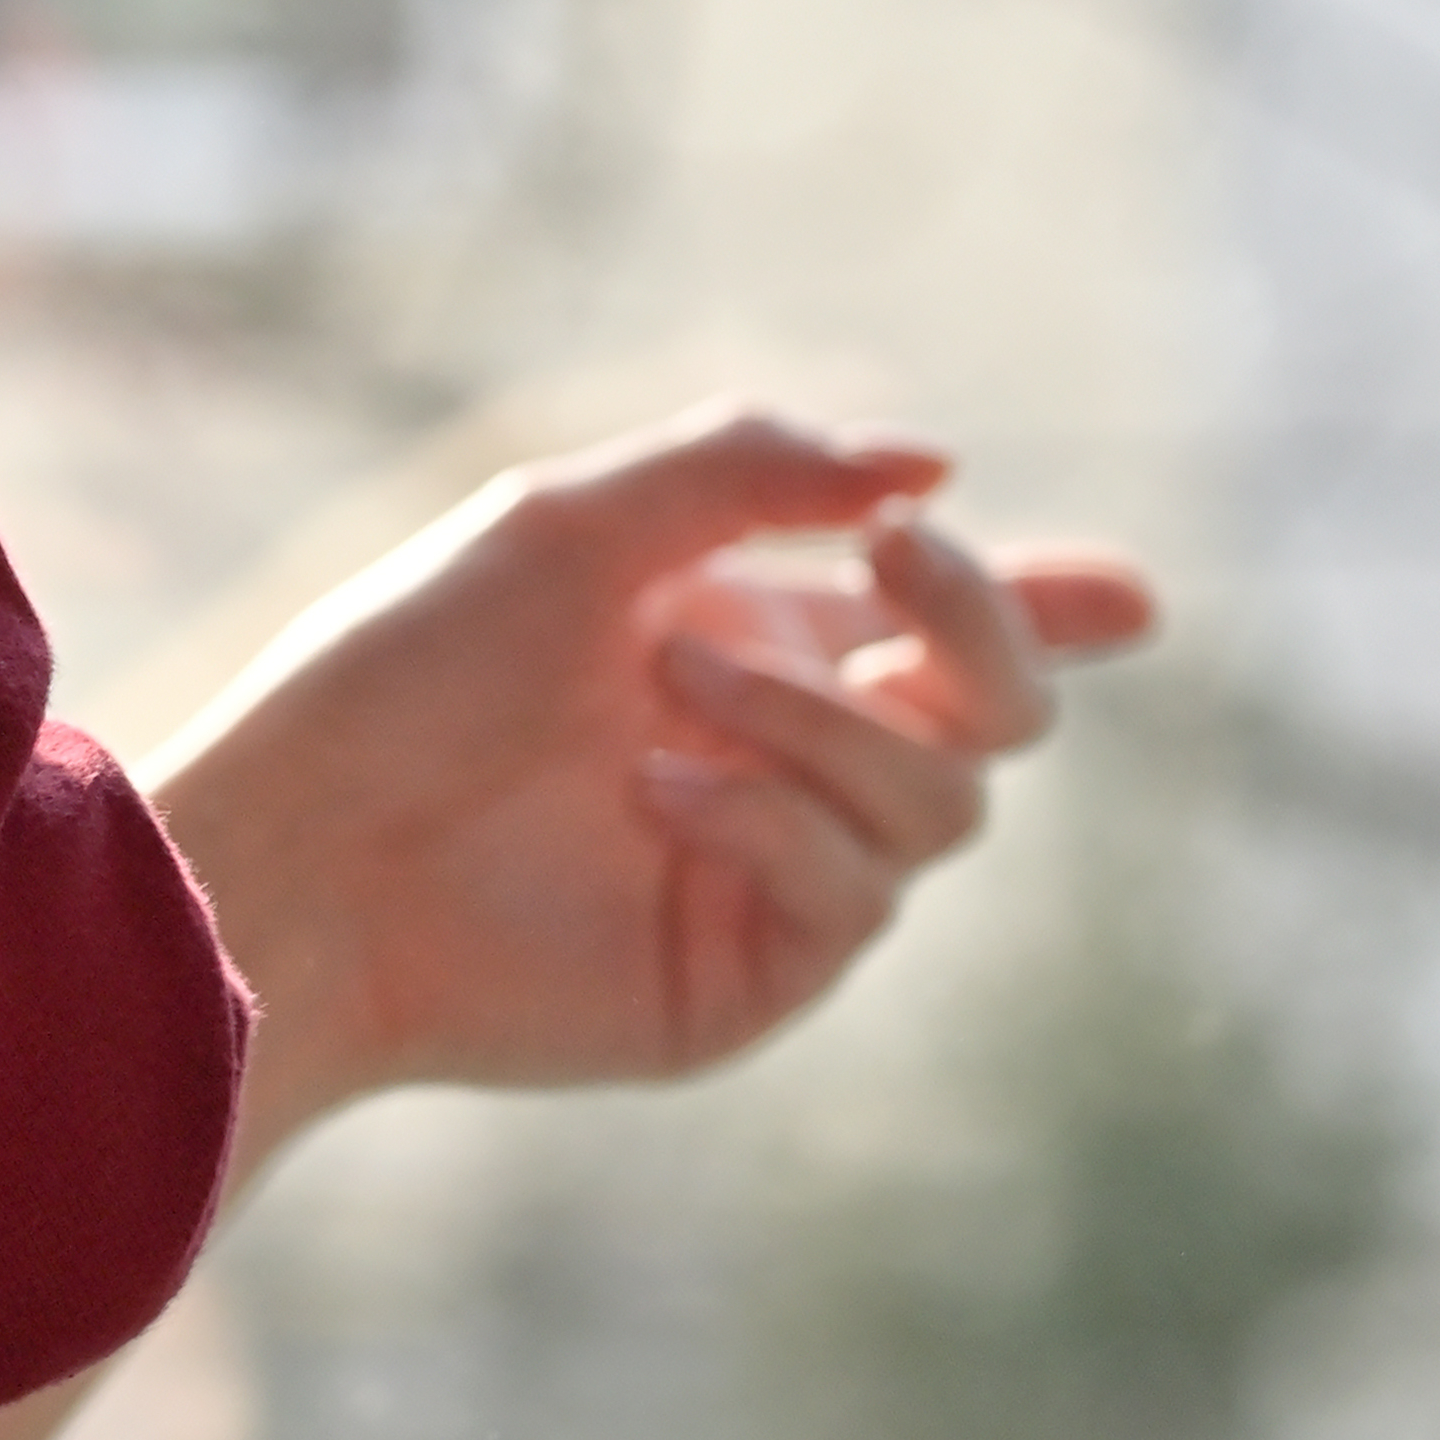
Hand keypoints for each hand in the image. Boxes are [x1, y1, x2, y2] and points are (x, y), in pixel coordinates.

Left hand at [142, 405, 1156, 1176]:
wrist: (307, 844)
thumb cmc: (408, 669)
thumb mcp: (573, 524)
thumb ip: (751, 471)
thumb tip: (931, 464)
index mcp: (753, 638)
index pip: (940, 628)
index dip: (1053, 610)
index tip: (1132, 597)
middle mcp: (786, 753)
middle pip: (999, 712)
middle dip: (991, 631)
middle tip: (911, 567)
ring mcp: (778, 870)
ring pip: (943, 799)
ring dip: (820, 718)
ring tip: (669, 687)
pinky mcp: (749, 975)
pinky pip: (855, 892)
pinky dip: (774, 819)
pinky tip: (659, 791)